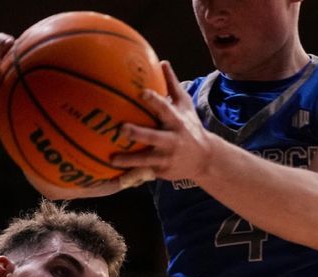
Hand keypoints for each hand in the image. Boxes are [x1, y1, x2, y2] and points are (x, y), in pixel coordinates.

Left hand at [112, 61, 214, 183]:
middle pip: (153, 137)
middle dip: (138, 134)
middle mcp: (172, 140)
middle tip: (121, 128)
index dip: (153, 101)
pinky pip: (143, 171)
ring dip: (129, 159)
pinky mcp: (162, 171)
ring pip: (145, 159)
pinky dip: (130, 173)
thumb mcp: (185, 106)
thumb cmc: (190, 127)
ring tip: (112, 158)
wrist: (204, 159)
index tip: (141, 93)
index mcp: (176, 122)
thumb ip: (173, 85)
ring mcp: (166, 158)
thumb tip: (162, 62)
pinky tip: (113, 173)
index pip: (165, 109)